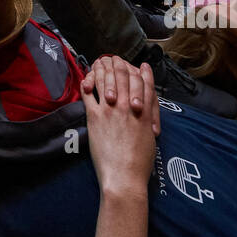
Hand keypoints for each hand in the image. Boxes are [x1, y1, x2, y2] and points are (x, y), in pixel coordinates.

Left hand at [82, 56, 159, 198]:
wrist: (124, 177)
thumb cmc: (139, 164)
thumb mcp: (150, 138)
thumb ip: (148, 121)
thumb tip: (143, 114)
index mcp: (145, 113)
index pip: (145, 84)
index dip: (144, 73)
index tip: (142, 65)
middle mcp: (129, 107)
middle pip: (124, 77)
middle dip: (120, 64)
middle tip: (116, 59)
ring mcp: (111, 110)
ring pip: (106, 80)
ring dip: (102, 69)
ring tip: (100, 63)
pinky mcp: (95, 117)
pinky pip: (89, 94)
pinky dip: (88, 84)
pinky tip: (86, 79)